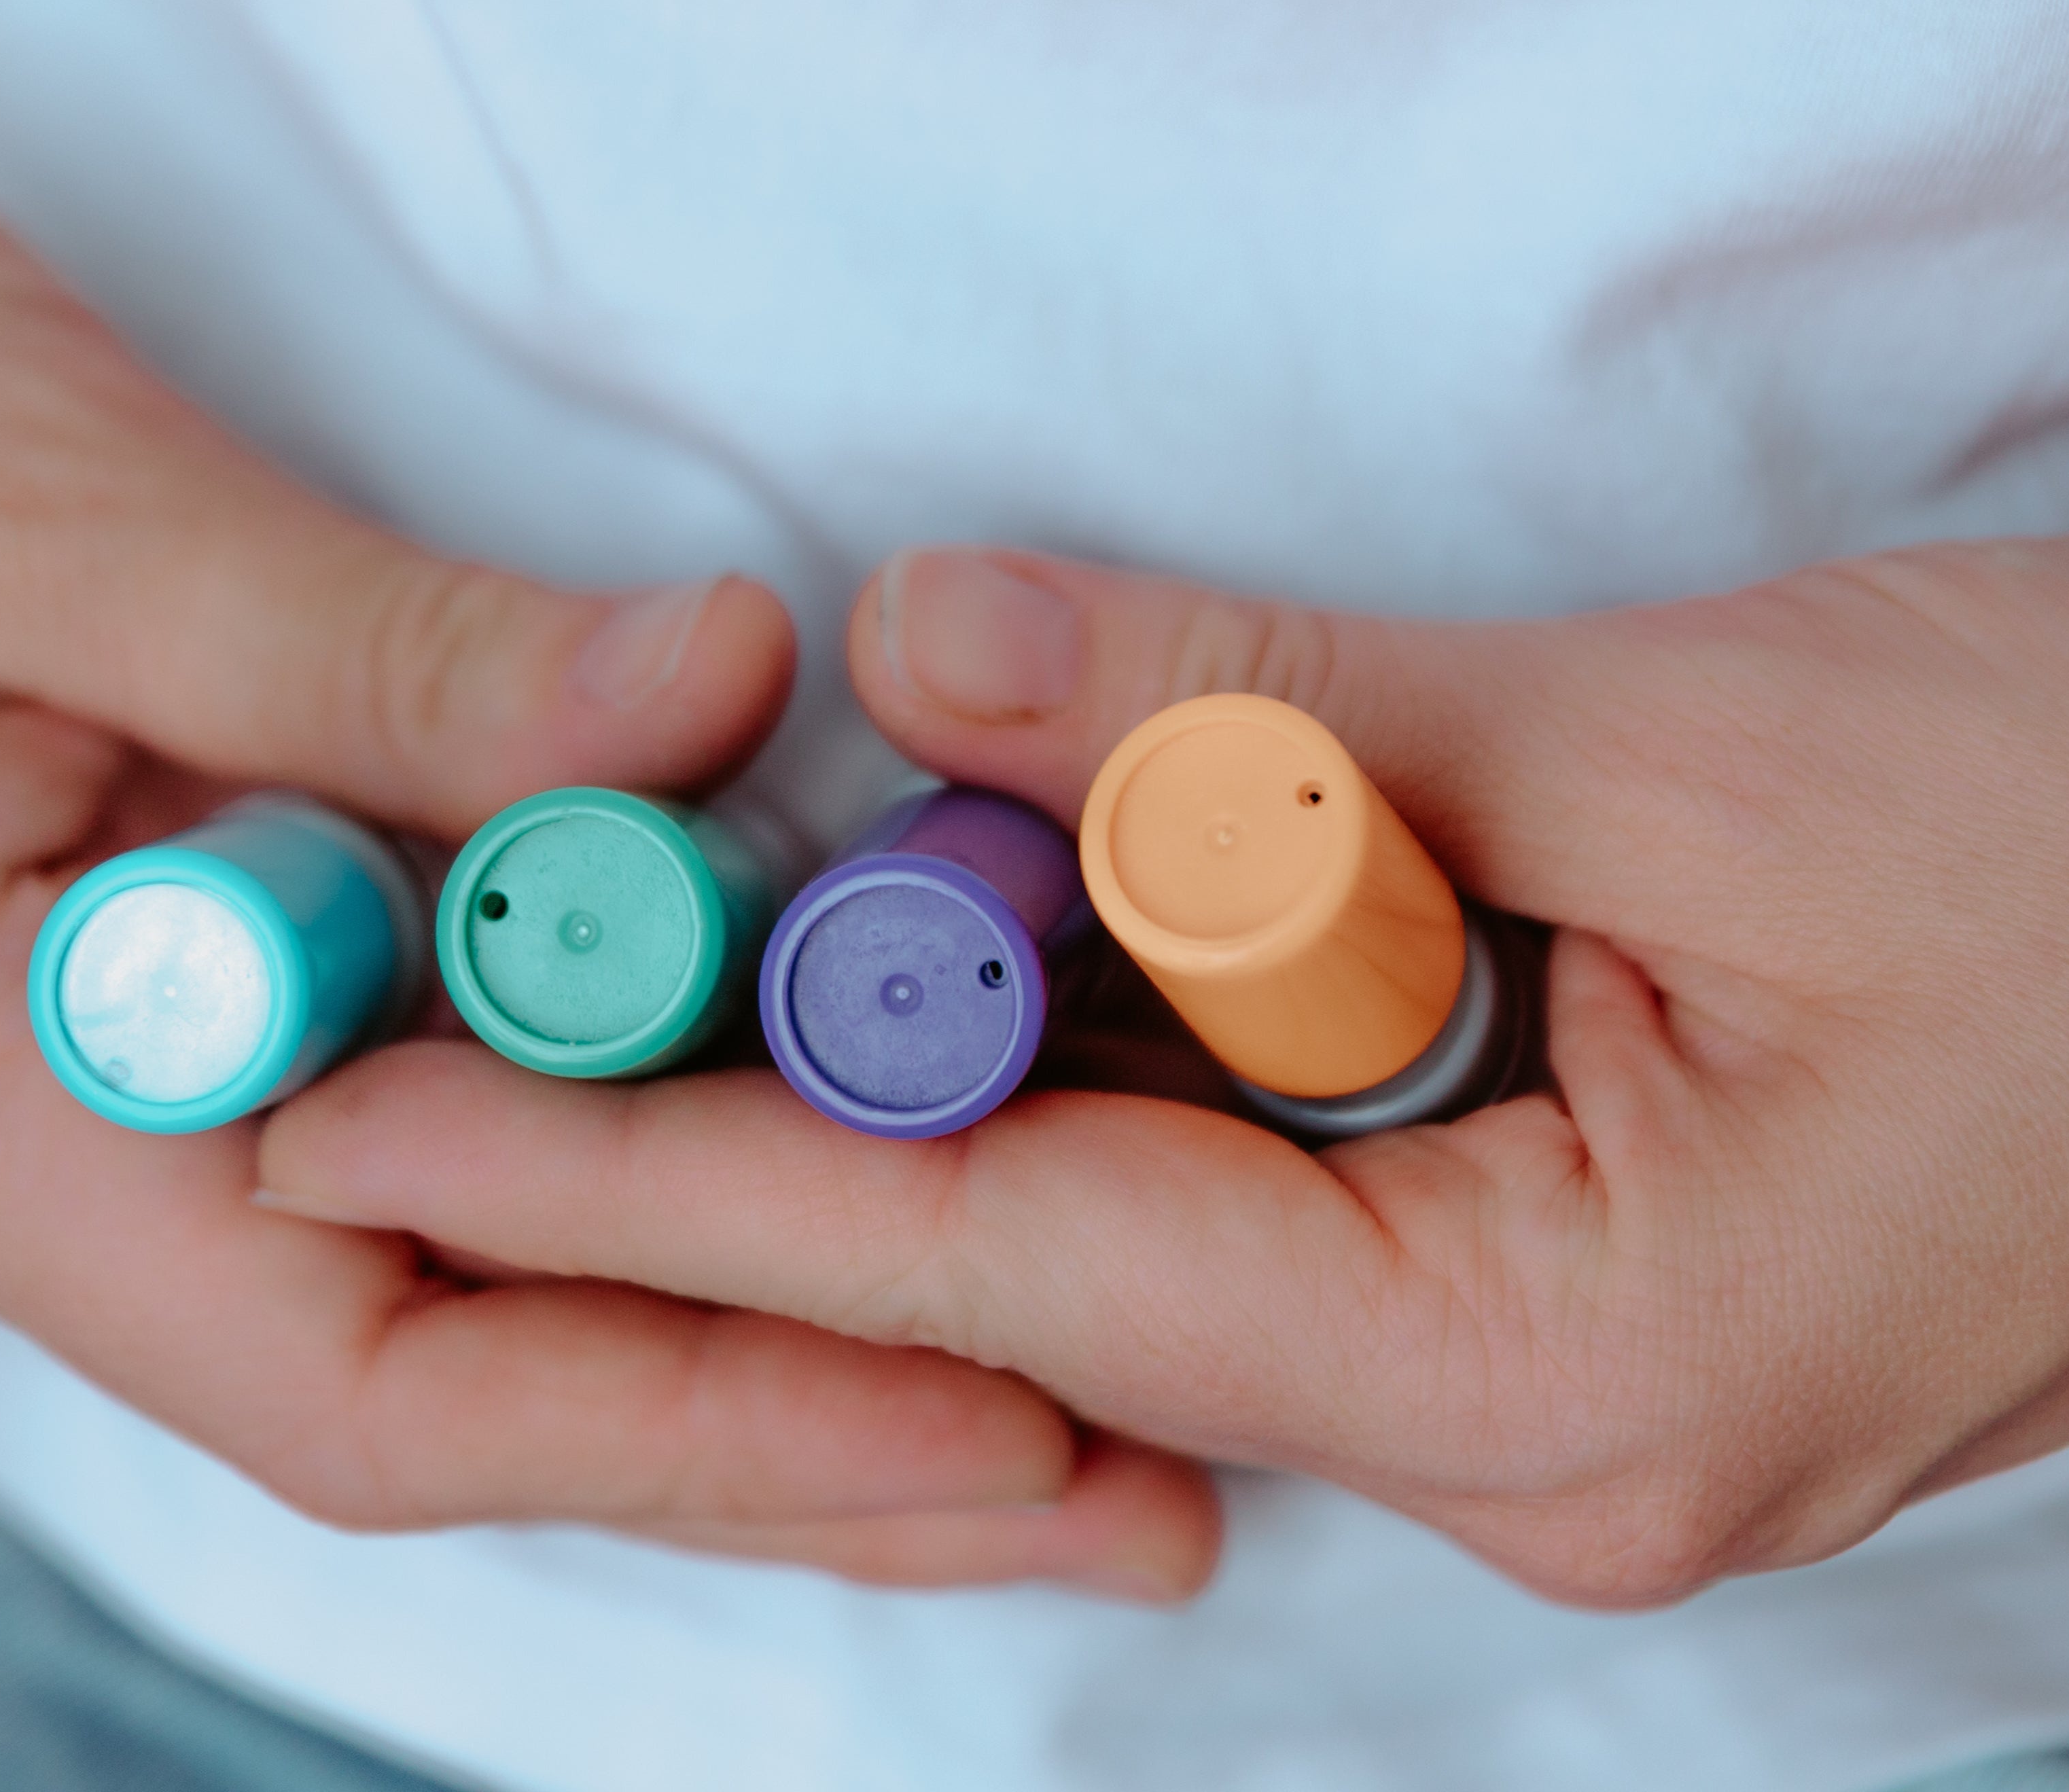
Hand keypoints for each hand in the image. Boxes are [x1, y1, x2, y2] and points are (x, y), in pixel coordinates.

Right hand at [0, 103, 1184, 1583]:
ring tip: (1049, 1365)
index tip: (995, 1399)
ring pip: (465, 1252)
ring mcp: (103, 1049)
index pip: (360, 1359)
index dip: (698, 1404)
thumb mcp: (16, 494)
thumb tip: (708, 707)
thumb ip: (354, 640)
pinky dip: (637, 1136)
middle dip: (793, 1425)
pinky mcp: (169, 947)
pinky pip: (435, 1102)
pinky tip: (811, 1135)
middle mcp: (41, 1124)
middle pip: (458, 1358)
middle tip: (1123, 1474)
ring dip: (746, 1307)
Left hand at [261, 534, 2068, 1605]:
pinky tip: (976, 897)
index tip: (379, 1137)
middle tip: (472, 980)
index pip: (991, 1273)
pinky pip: (1266, 1145)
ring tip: (660, 921)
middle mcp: (1522, 1418)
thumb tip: (936, 650)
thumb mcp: (1689, 743)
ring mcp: (1547, 1350)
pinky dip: (1114, 1016)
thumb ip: (1277, 717)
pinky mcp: (1568, 1241)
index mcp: (1558, 1378)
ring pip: (1148, 1188)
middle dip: (759, 1102)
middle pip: (1041, 1250)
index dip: (659, 1187)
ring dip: (938, 1034)